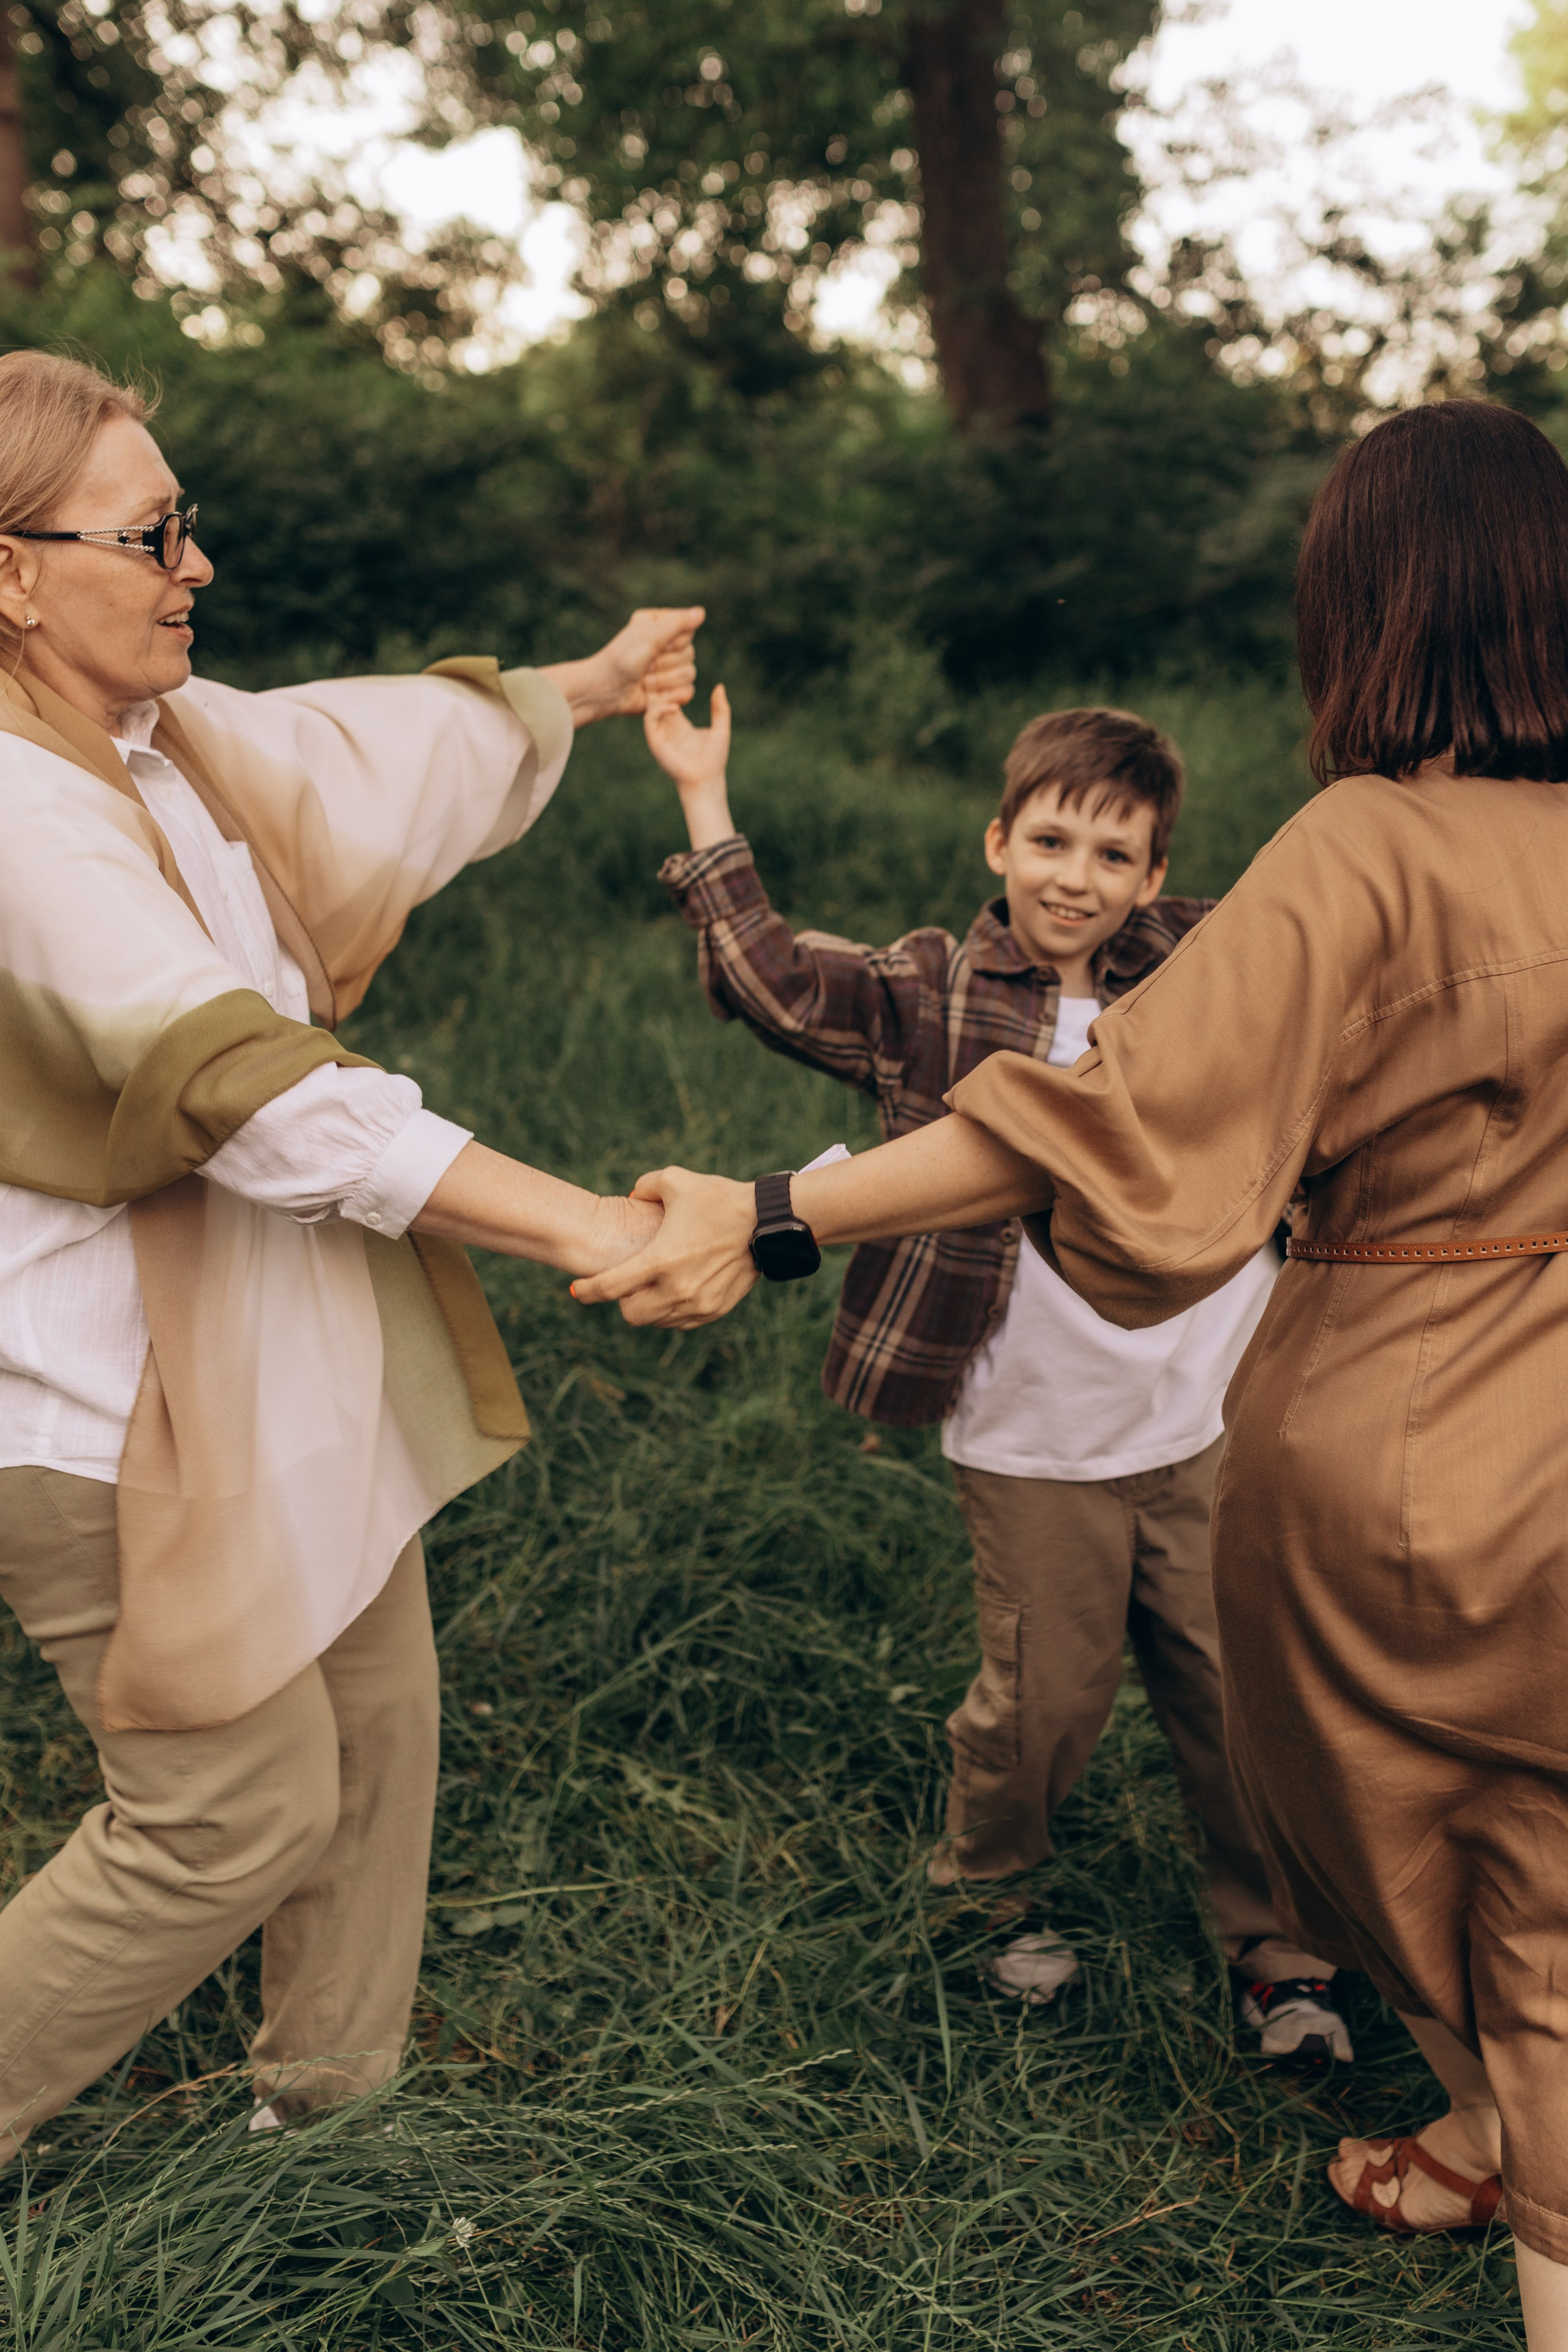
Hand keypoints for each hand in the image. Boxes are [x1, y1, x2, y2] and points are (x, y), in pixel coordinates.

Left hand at [544, 606, 704, 727]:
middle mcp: (666, 645)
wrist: (607, 690)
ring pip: (690, 674)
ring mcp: (669, 669)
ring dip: (665, 681)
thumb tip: (701, 612)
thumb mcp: (649, 636)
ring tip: (645, 681)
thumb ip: (677, 623)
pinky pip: (687, 692)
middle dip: (667, 663)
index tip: (658, 645)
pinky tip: (653, 693)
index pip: (688, 631)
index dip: (675, 642)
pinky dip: (670, 695)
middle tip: (646, 666)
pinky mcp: (669, 690)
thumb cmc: (623, 658)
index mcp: (660, 625)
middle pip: (691, 654)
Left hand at [570, 1166, 757, 1326]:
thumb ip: (644, 1186)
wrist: (767, 1223)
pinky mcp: (715, 1310)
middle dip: (622, 1301)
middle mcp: (677, 1289)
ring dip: (648, 1307)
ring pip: (656, 1321)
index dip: (587, 1291)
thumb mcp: (676, 1181)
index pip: (610, 1287)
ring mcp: (698, 1304)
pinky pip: (681, 1322)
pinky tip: (675, 1292)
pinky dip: (671, 1312)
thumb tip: (630, 1195)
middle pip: (631, 1315)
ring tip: (654, 1285)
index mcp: (660, 1260)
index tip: (576, 1291)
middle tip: (629, 1282)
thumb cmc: (720, 1199)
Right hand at [645, 684, 734, 849]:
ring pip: (652, 706)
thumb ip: (720, 709)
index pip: (670, 698)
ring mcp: (660, 734)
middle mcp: (667, 727)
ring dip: (664, 696)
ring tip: (681, 694)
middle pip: (658, 699)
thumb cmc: (714, 759)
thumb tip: (720, 686)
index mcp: (680, 724)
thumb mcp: (721, 729)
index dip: (674, 686)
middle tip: (675, 677)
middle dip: (665, 687)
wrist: (706, 780)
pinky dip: (659, 710)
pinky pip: (650, 719)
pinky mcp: (655, 741)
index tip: (683, 676)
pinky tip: (675, 707)